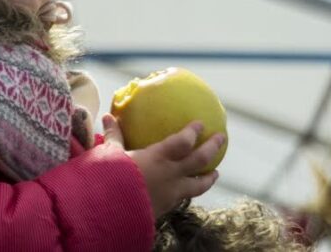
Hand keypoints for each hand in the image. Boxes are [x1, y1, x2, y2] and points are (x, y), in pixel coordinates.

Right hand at [102, 113, 221, 218]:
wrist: (110, 214)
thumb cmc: (109, 179)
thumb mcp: (109, 154)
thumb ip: (113, 135)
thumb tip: (108, 116)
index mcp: (158, 157)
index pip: (183, 142)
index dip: (193, 131)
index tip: (201, 123)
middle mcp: (170, 174)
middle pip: (200, 160)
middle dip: (213, 147)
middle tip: (222, 138)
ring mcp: (171, 194)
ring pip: (199, 185)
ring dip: (209, 177)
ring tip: (215, 172)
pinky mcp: (166, 208)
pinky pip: (184, 197)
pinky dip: (190, 191)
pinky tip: (187, 190)